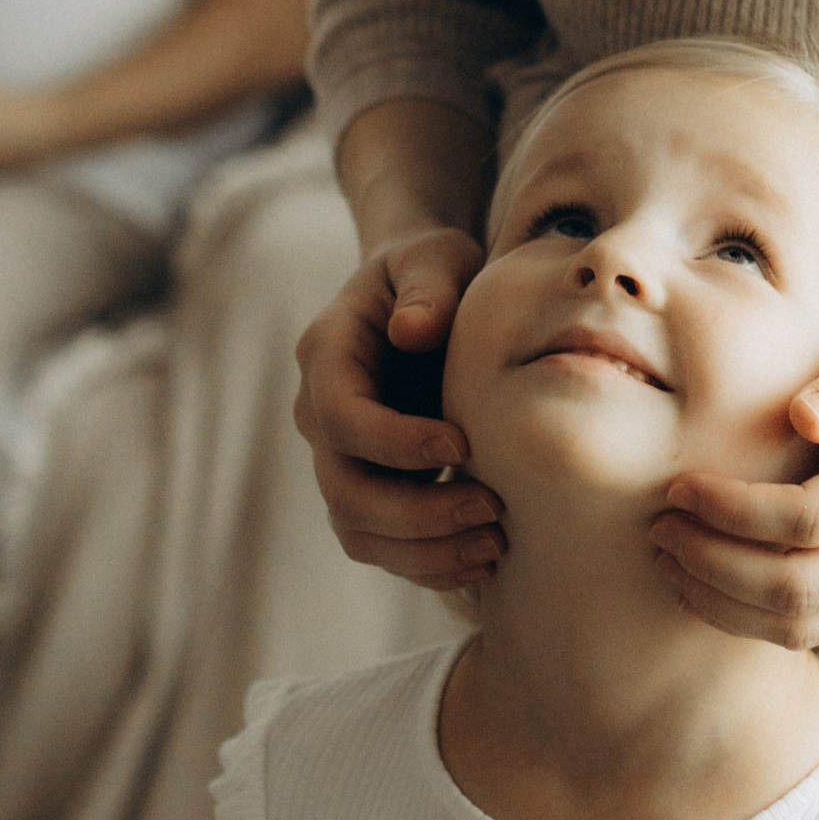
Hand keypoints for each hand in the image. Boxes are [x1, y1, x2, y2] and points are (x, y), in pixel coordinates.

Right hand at [292, 227, 503, 587]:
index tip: (464, 445)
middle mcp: (321, 415)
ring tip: (496, 544)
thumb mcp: (434, 256)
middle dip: (417, 513)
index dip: (395, 442)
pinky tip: (486, 558)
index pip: (342, 417)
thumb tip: (412, 331)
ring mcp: (343, 459)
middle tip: (493, 508)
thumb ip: (427, 287)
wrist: (425, 296)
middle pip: (344, 491)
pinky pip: (385, 545)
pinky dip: (430, 563)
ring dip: (425, 552)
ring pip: (359, 532)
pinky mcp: (373, 488)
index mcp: (327, 355)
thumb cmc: (433, 270)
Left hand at [650, 325, 818, 649]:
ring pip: (802, 625)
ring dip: (722, 602)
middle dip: (713, 564)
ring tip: (667, 557)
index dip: (734, 511)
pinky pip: (811, 629)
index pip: (809, 520)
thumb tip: (799, 416)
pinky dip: (747, 618)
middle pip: (797, 589)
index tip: (680, 484)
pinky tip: (702, 583)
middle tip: (659, 525)